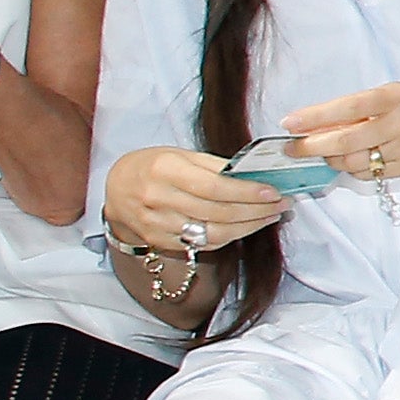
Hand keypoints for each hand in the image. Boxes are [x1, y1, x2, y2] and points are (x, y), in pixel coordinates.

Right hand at [104, 140, 288, 261]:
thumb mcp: (180, 155)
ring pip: (213, 232)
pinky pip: (203, 244)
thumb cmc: (154, 166)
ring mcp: (157, 224)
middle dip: (256, 210)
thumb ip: (215, 166)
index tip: (273, 192)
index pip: (212, 186)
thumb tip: (256, 175)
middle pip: (216, 212)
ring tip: (271, 215)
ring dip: (249, 226)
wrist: (117, 188)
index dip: (246, 192)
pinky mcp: (159, 241)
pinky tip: (248, 226)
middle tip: (282, 203)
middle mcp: (157, 199)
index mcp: (164, 170)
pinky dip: (231, 236)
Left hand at [282, 79, 399, 184]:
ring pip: (354, 162)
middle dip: (312, 147)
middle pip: (345, 142)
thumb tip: (316, 124)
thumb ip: (359, 108)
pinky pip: (370, 174)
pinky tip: (352, 161)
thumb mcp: (394, 93)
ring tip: (324, 154)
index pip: (346, 108)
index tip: (289, 124)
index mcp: (395, 97)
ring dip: (331, 160)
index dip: (313, 118)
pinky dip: (354, 169)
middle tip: (292, 149)